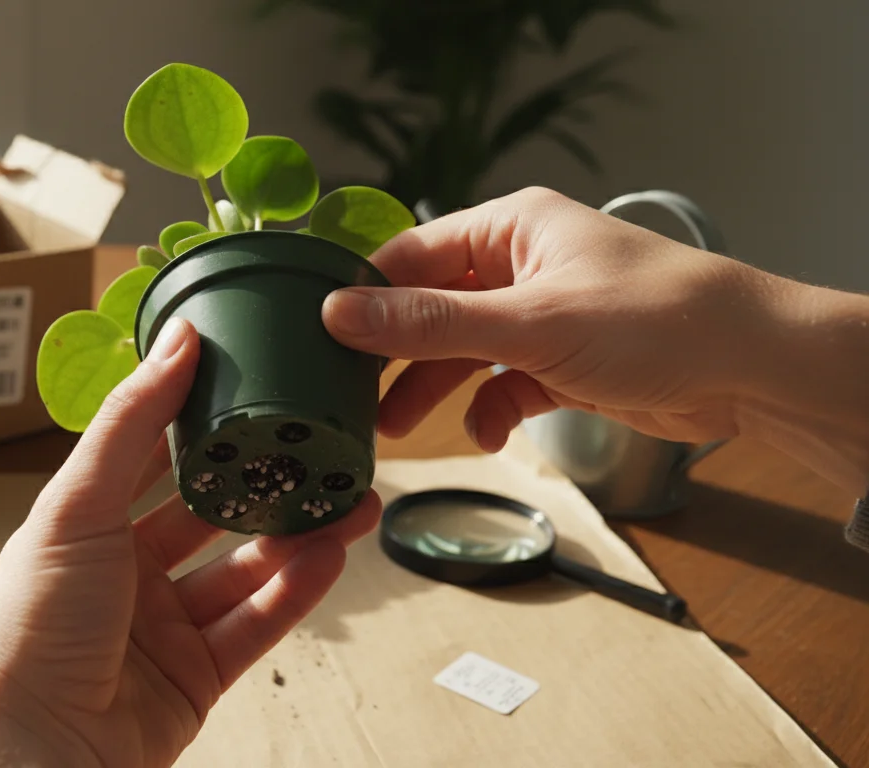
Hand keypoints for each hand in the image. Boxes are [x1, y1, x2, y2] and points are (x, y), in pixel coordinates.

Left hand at [0, 318, 382, 766]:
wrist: (37, 753)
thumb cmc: (33, 626)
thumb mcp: (78, 507)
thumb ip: (132, 423)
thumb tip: (177, 339)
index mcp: (86, 527)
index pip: (152, 459)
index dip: (200, 422)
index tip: (253, 381)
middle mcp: (126, 574)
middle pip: (211, 515)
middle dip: (265, 482)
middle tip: (319, 444)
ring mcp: (165, 628)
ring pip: (245, 569)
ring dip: (297, 535)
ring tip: (351, 497)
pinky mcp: (198, 677)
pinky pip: (259, 624)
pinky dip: (297, 590)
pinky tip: (333, 553)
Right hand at [322, 187, 868, 492]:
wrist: (753, 369)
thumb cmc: (653, 320)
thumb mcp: (528, 322)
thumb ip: (429, 323)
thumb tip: (338, 312)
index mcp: (510, 227)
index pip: (412, 255)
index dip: (364, 295)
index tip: (319, 337)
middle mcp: (521, 264)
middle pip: (431, 307)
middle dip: (395, 353)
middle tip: (350, 396)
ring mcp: (541, 314)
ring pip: (462, 351)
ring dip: (432, 389)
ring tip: (394, 430)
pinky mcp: (563, 361)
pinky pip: (502, 383)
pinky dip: (488, 410)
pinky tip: (486, 436)